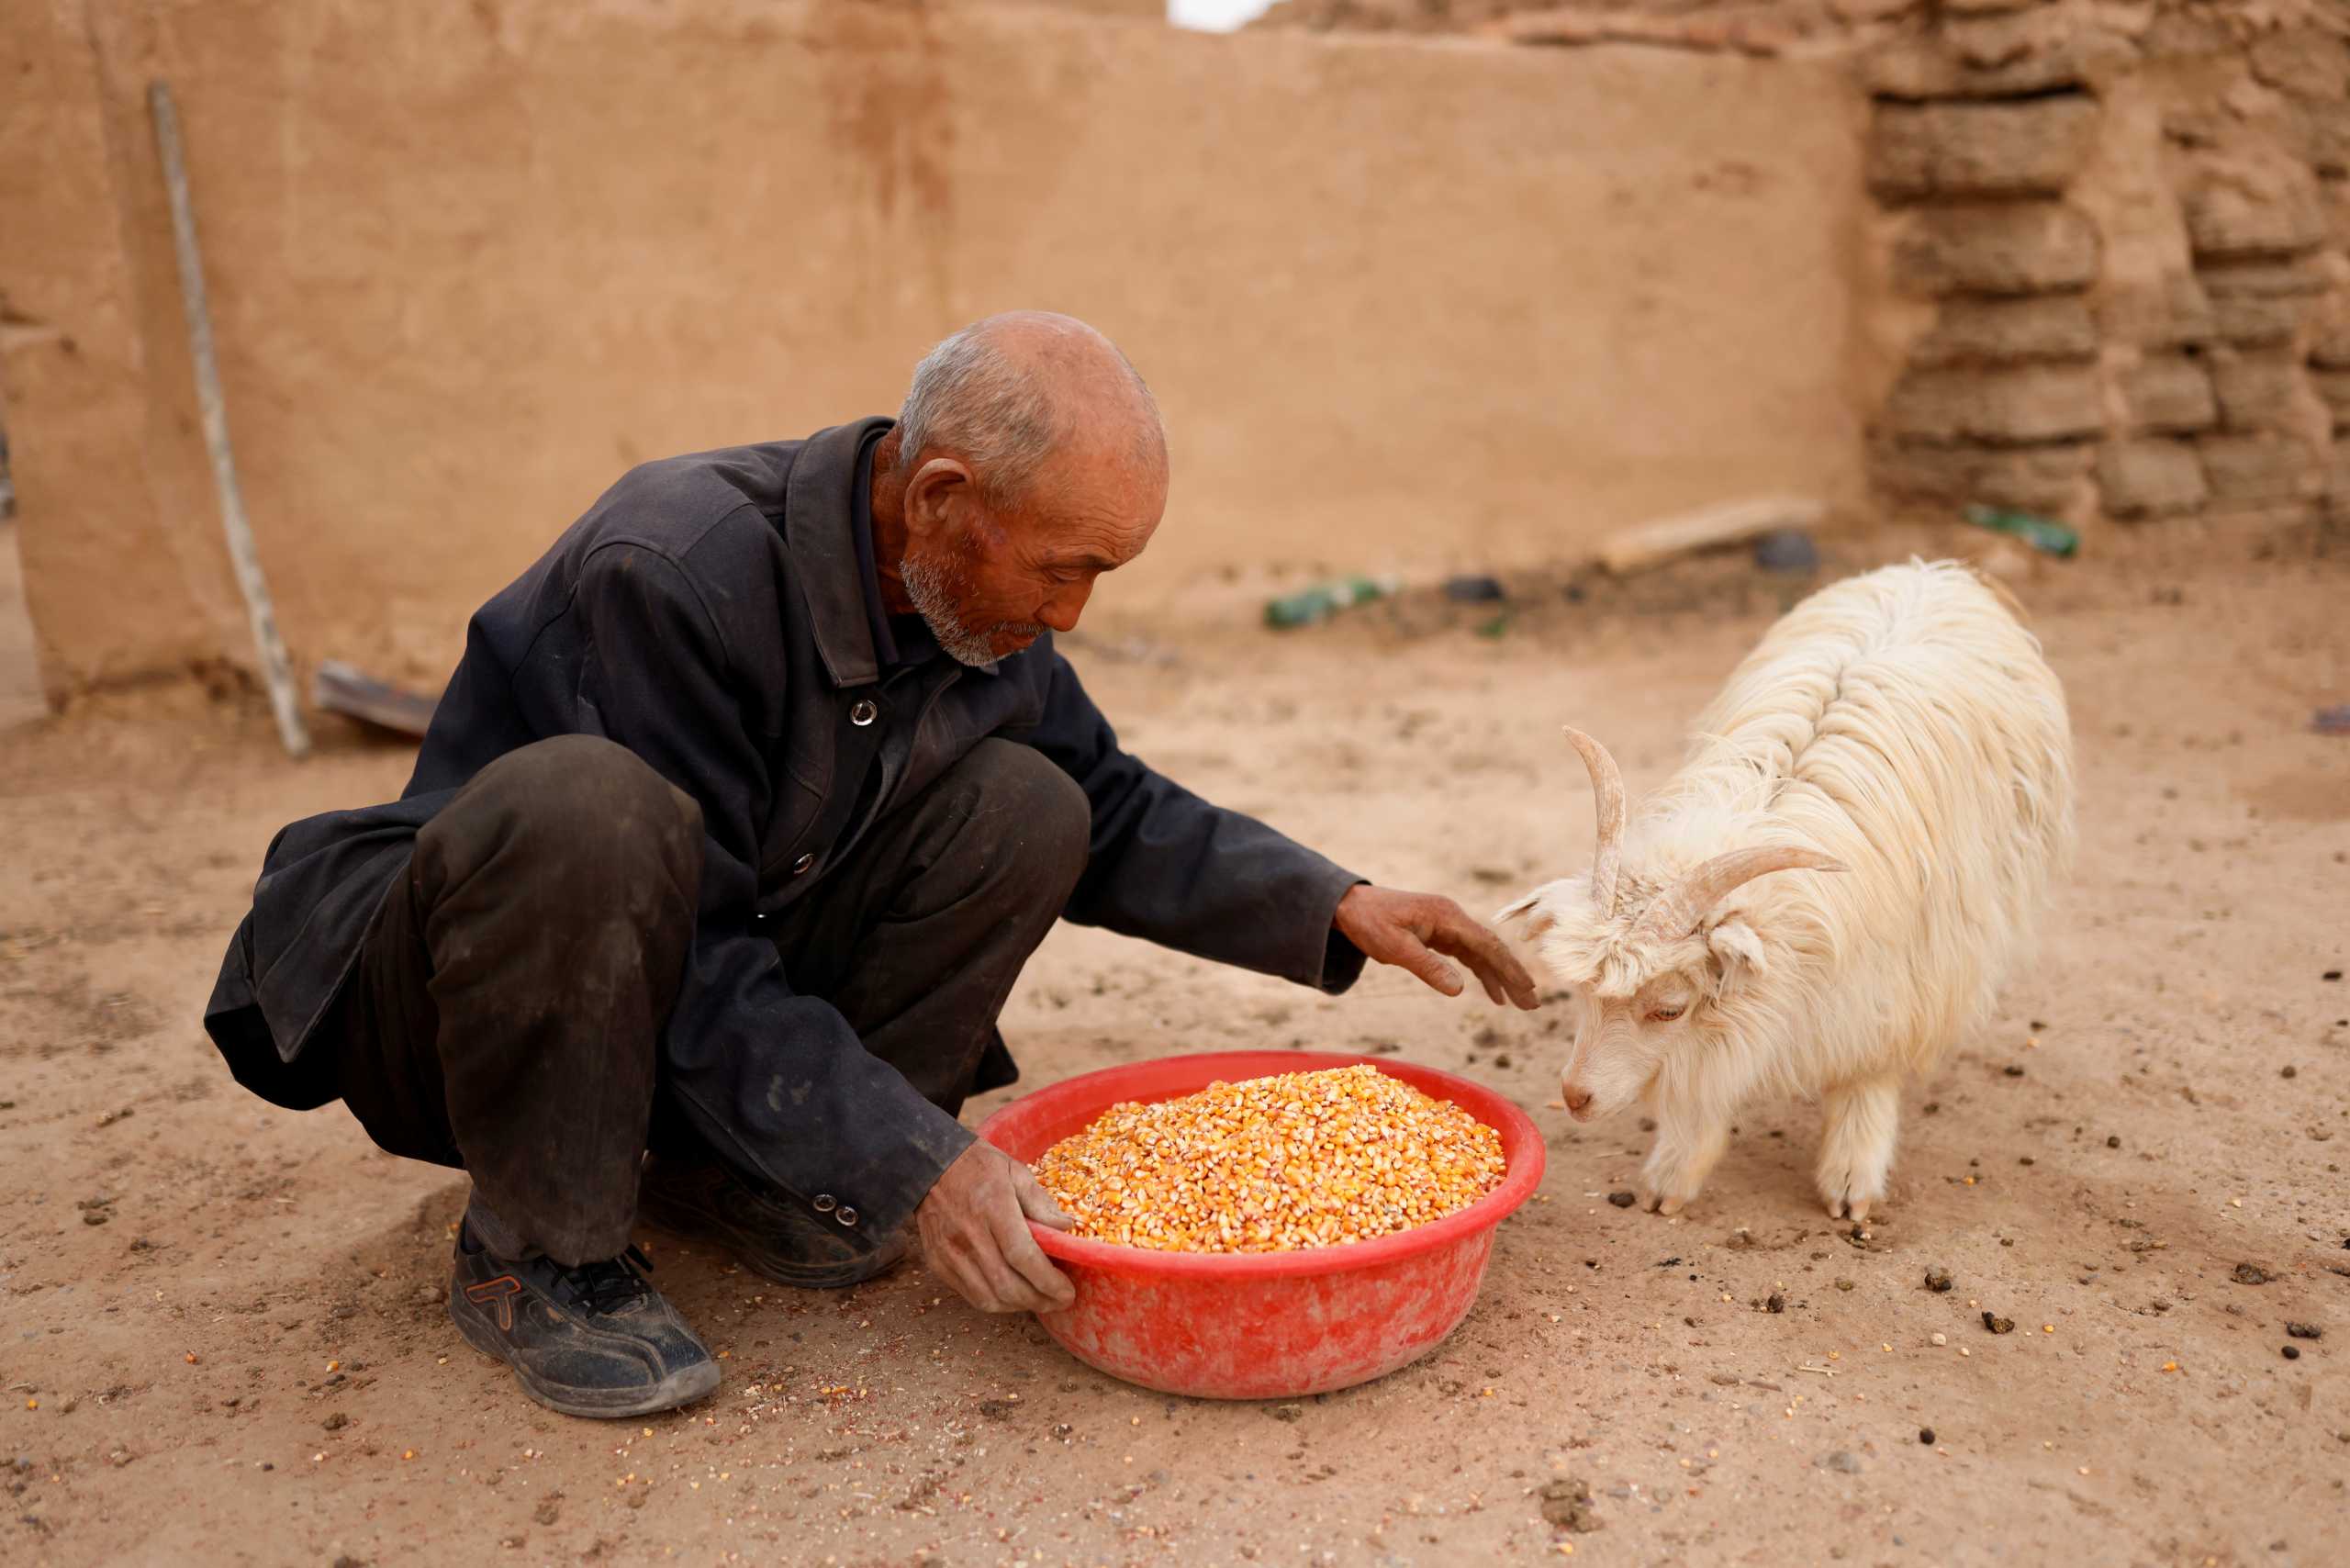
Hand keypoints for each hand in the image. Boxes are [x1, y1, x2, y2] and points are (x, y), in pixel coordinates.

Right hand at [914, 1142, 1076, 1313]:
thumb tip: (1068, 1229)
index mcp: (993, 1208)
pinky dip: (997, 1303)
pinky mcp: (939, 1264)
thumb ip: (1041, 1203)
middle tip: (1060, 1301)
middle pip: (1007, 1285)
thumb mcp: (1016, 1172)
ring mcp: (950, 1253)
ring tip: (1040, 1301)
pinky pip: (971, 1296)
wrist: (930, 1166)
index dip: (1048, 1281)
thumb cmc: (979, 1167)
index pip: (1023, 1256)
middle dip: (1040, 1300)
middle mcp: (969, 1235)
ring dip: (1020, 1306)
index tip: (1067, 1291)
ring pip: (989, 1298)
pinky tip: (1013, 1296)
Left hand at [1334, 884, 1539, 1010]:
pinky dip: (1482, 973)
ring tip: (1520, 1003)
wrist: (1348, 906)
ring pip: (1483, 953)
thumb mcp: (1395, 948)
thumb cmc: (1369, 924)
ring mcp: (1448, 925)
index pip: (1486, 945)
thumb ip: (1427, 968)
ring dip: (1501, 977)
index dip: (1508, 968)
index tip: (1525, 989)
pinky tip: (1493, 993)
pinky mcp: (1440, 933)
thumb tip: (1460, 990)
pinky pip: (1468, 955)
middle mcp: (1453, 918)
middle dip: (1513, 975)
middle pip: (1491, 948)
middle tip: (1532, 1003)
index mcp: (1447, 916)